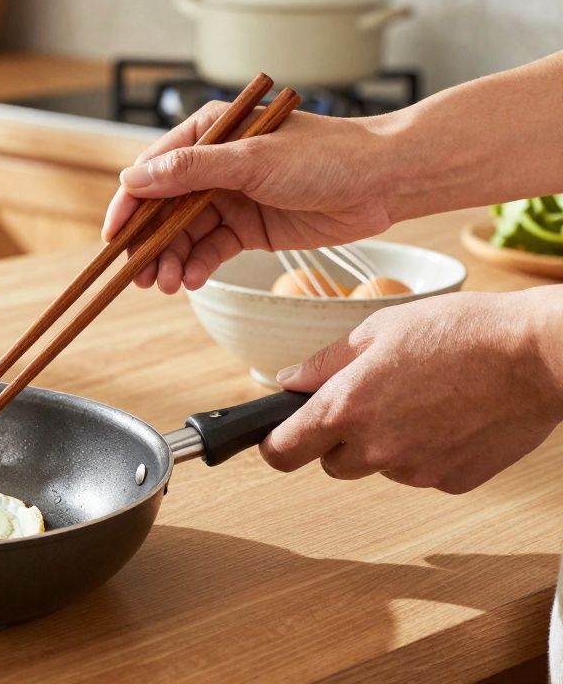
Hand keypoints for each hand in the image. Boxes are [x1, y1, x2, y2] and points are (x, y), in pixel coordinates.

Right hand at [102, 102, 401, 292]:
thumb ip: (191, 171)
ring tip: (168, 285)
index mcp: (209, 134)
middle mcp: (213, 166)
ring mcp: (230, 198)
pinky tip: (192, 280)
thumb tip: (134, 179)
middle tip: (141, 276)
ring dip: (171, 260)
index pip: (152, 171)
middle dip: (149, 243)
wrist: (382, 182)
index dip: (129, 205)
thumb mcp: (252, 160)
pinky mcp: (248, 228)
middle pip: (163, 209)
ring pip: (184, 235)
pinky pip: (211, 250)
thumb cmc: (326, 155)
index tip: (115, 238)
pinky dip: (198, 267)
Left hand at [262, 287, 562, 493]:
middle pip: (332, 464)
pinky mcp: (452, 481)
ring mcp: (416, 471)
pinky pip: (422, 472)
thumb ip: (326, 362)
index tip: (279, 437)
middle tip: (371, 401)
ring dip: (387, 444)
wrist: (537, 355)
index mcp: (346, 408)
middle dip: (339, 440)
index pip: (283, 452)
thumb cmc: (461, 331)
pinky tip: (451, 416)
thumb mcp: (379, 329)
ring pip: (380, 468)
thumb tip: (290, 380)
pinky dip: (428, 451)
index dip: (276, 445)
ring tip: (423, 399)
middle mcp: (376, 449)